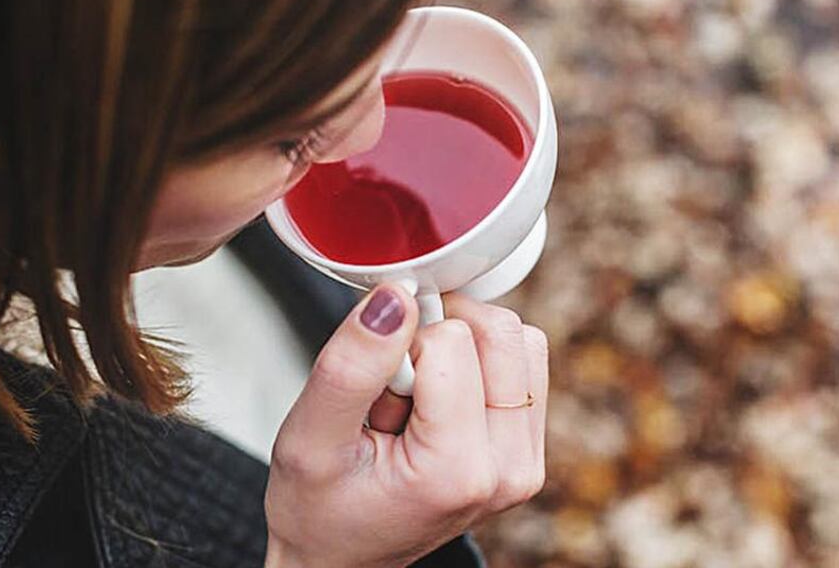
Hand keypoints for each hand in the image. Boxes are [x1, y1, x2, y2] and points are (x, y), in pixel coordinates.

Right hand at [264, 285, 548, 567]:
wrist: (341, 556)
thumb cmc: (320, 509)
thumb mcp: (309, 437)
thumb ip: (351, 364)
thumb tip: (395, 297)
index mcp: (457, 471)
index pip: (450, 340)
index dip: (402, 348)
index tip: (379, 393)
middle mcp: (508, 469)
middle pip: (499, 333)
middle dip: (437, 342)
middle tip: (397, 395)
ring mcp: (526, 462)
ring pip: (519, 341)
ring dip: (462, 350)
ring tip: (418, 401)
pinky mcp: (529, 449)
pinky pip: (525, 363)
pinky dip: (481, 362)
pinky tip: (441, 400)